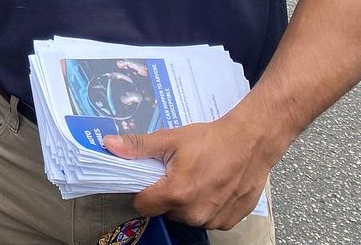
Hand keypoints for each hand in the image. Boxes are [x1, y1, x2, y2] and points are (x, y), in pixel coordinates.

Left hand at [103, 118, 273, 229]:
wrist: (251, 142)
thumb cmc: (212, 140)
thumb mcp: (170, 139)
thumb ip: (137, 146)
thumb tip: (110, 144)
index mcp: (176, 194)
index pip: (143, 205)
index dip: (143, 191)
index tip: (150, 178)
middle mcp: (194, 213)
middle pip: (164, 210)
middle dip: (166, 193)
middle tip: (177, 172)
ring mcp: (213, 219)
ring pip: (185, 216)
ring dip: (186, 201)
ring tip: (197, 177)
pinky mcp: (228, 221)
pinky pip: (206, 218)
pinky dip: (206, 205)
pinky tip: (212, 185)